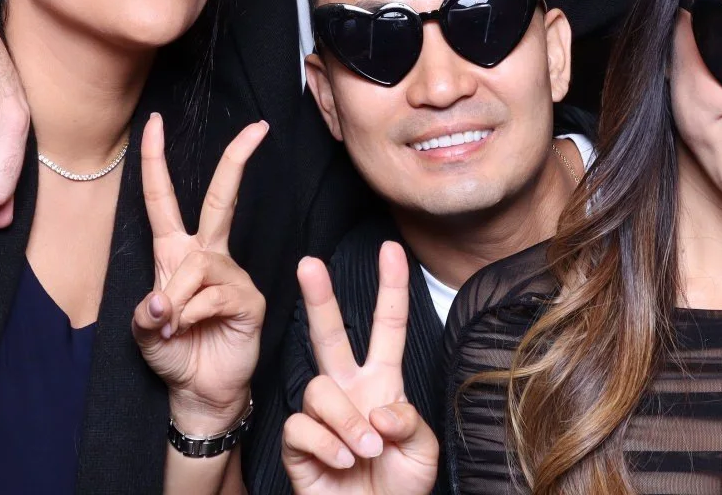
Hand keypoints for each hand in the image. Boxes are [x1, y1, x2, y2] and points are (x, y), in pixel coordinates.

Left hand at [132, 112, 269, 433]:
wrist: (198, 391)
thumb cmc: (172, 353)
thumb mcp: (143, 330)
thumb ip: (145, 311)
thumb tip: (163, 298)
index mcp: (176, 252)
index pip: (163, 198)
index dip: (156, 160)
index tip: (154, 121)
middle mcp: (206, 255)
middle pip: (222, 199)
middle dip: (237, 160)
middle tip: (257, 128)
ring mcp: (231, 275)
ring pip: (199, 264)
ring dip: (177, 299)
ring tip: (172, 327)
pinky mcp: (248, 299)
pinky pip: (214, 295)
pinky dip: (193, 315)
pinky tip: (192, 329)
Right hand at [281, 242, 437, 494]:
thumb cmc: (400, 486)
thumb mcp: (423, 451)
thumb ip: (410, 422)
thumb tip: (378, 408)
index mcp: (382, 382)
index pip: (387, 327)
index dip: (392, 289)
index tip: (393, 249)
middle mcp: (348, 389)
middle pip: (328, 334)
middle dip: (319, 297)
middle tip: (309, 263)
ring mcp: (322, 415)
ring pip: (319, 389)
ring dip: (347, 423)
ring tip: (366, 451)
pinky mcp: (298, 443)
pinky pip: (303, 426)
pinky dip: (328, 446)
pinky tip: (342, 463)